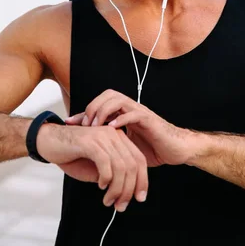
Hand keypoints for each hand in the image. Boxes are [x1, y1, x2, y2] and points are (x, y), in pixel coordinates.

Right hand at [36, 122, 147, 211]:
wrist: (49, 142)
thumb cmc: (73, 154)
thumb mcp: (97, 166)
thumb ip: (113, 174)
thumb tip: (126, 191)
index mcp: (118, 138)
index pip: (139, 159)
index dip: (142, 180)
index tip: (140, 198)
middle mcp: (113, 134)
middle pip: (133, 164)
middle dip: (129, 189)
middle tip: (121, 206)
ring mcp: (102, 136)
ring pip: (121, 166)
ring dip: (117, 189)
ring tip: (109, 201)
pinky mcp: (90, 142)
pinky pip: (106, 163)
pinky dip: (106, 179)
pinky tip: (101, 186)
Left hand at [65, 89, 191, 166]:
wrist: (176, 149)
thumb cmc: (152, 148)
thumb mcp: (125, 145)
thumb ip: (110, 142)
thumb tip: (89, 151)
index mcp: (123, 112)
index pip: (100, 104)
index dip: (83, 112)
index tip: (69, 123)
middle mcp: (130, 108)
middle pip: (108, 94)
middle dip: (93, 107)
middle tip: (84, 125)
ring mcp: (140, 112)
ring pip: (118, 99)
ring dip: (103, 111)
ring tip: (95, 126)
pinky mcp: (150, 120)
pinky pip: (133, 113)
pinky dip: (121, 118)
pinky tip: (112, 128)